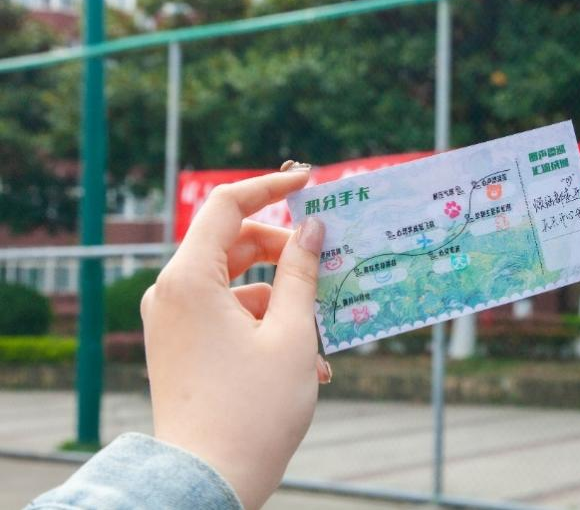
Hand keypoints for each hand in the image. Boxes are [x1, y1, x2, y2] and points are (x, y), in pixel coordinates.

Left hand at [140, 169, 328, 508]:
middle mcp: (171, 293)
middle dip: (285, 254)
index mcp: (189, 279)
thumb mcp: (291, 334)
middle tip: (327, 266)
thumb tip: (312, 229)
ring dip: (283, 302)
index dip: (270, 187)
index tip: (308, 182)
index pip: (226, 206)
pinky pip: (226, 317)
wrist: (207, 482)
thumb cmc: (253, 408)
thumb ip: (302, 272)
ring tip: (322, 341)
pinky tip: (304, 364)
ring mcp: (173, 321)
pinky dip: (264, 327)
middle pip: (233, 245)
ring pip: (236, 285)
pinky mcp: (180, 346)